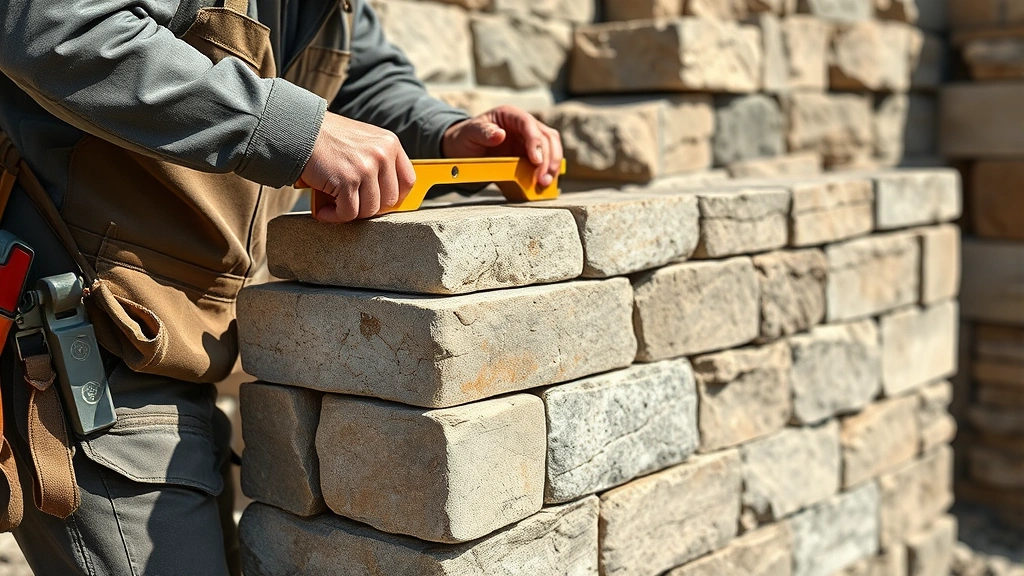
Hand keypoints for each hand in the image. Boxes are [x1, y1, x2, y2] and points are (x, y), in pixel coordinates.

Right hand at [300, 112, 415, 222]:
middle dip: (370, 208)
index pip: (408, 181)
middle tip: (352, 205)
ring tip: (334, 206)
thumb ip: (378, 161)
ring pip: (369, 210)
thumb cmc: (328, 138)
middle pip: (389, 200)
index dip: (395, 198)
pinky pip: (348, 213)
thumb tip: (386, 195)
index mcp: (390, 143)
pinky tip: (324, 210)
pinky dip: (334, 216)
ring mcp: (366, 168)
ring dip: (350, 213)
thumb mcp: (363, 140)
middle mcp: (382, 154)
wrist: (299, 129)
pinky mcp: (347, 181)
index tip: (381, 203)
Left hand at [441, 105, 563, 187]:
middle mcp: (524, 125)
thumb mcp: (469, 133)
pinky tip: (544, 184)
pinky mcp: (531, 153)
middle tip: (542, 179)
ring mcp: (530, 139)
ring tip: (545, 183)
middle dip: (547, 158)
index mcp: (510, 115)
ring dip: (551, 165)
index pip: (528, 123)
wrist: (464, 149)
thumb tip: (499, 134)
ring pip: (551, 147)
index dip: (535, 140)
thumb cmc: (466, 138)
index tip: (535, 160)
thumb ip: (482, 132)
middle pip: (546, 136)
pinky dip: (547, 171)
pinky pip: (546, 160)